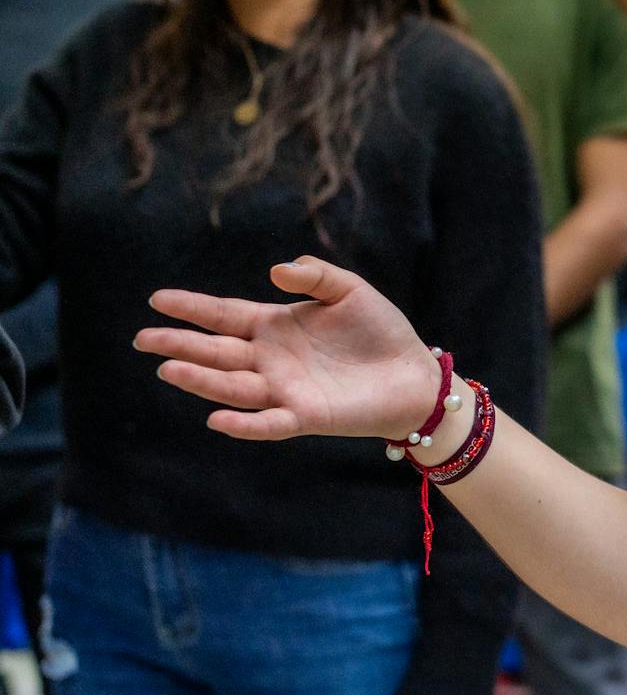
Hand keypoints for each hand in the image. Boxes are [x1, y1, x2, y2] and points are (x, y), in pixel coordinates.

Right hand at [136, 257, 442, 441]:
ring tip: (170, 369)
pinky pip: (268, 422)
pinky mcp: (305, 416)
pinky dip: (244, 424)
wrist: (414, 375)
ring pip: (233, 386)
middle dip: (179, 345)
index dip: (192, 307)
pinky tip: (217, 419)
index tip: (156, 299)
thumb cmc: (380, 331)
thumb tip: (276, 269)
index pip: (224, 314)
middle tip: (142, 339)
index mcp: (275, 326)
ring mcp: (284, 389)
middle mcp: (270, 359)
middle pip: (216, 351)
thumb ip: (315, 276)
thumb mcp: (350, 291)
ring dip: (202, 380)